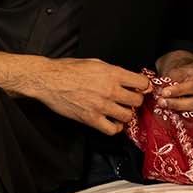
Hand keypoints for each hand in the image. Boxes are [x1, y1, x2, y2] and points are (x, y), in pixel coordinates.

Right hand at [30, 58, 151, 134]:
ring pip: (128, 116)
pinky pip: (113, 130)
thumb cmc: (68, 69)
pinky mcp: (91, 119)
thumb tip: (129, 79)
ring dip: (125, 114)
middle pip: (137, 101)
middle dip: (135, 101)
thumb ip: (114, 72)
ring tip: (118, 110)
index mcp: (112, 73)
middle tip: (128, 100)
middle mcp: (109, 90)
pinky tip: (111, 122)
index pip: (142, 83)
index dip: (144, 86)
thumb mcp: (96, 63)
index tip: (141, 89)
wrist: (48, 80)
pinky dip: (115, 127)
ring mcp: (101, 106)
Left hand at [155, 57, 192, 113]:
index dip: (179, 90)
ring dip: (178, 112)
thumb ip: (172, 81)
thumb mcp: (179, 72)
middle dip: (179, 104)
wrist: (192, 79)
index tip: (164, 92)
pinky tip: (170, 114)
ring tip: (164, 108)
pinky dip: (181, 118)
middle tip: (162, 103)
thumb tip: (162, 92)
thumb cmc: (185, 74)